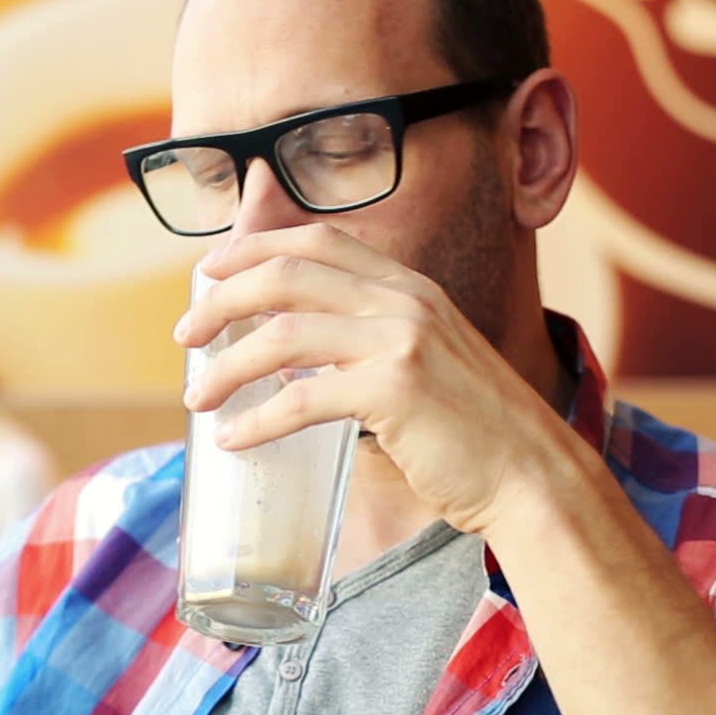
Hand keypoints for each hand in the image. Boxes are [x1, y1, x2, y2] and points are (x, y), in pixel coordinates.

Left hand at [174, 224, 575, 534]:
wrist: (533, 474)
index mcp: (408, 286)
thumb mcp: (419, 363)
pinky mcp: (396, 391)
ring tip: (196, 398)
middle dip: (220, 301)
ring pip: (282, 337)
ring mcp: (401, 341)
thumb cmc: (469, 431)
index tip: (208, 272)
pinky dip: (256, 422)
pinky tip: (233, 441)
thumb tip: (278, 362)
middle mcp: (404, 300)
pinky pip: (301, 400)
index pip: (316, 240)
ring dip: (226, 367)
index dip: (252, 247)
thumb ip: (359, 346)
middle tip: (183, 336)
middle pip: (284, 276)